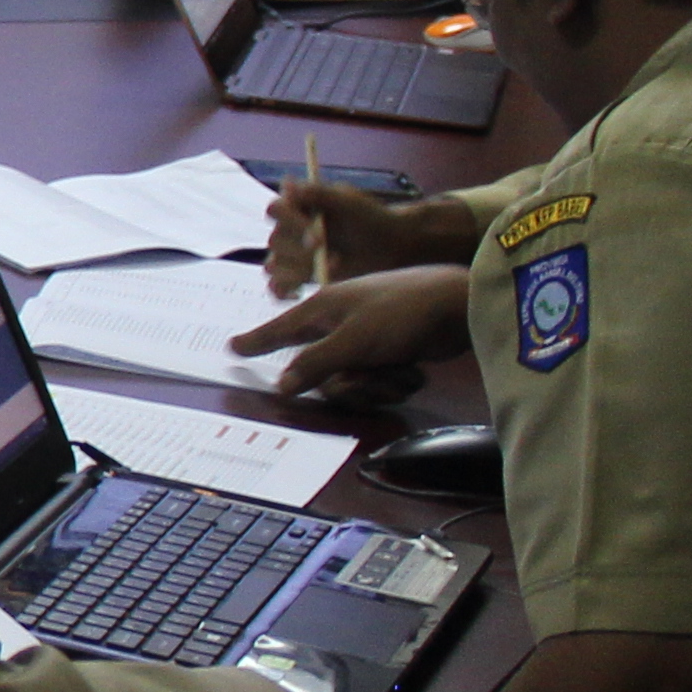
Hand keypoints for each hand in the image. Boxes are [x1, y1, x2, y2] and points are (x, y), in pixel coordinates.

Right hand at [227, 264, 467, 404]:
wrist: (459, 306)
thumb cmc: (401, 314)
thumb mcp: (353, 340)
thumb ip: (314, 364)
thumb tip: (281, 385)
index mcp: (323, 309)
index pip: (280, 329)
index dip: (257, 341)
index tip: (232, 347)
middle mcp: (341, 323)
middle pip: (323, 373)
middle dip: (351, 384)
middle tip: (368, 377)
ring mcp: (368, 338)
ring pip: (354, 382)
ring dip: (380, 385)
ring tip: (401, 370)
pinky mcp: (392, 351)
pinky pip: (380, 382)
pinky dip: (398, 381)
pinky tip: (415, 368)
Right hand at [261, 181, 477, 297]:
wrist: (391, 248)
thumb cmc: (372, 219)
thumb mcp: (350, 202)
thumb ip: (320, 192)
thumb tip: (287, 183)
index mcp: (297, 207)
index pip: (275, 210)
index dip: (290, 222)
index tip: (318, 233)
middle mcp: (288, 231)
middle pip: (275, 241)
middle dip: (301, 250)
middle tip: (330, 252)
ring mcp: (291, 257)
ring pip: (273, 267)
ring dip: (298, 271)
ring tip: (332, 268)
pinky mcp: (296, 280)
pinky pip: (276, 289)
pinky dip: (284, 292)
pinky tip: (304, 291)